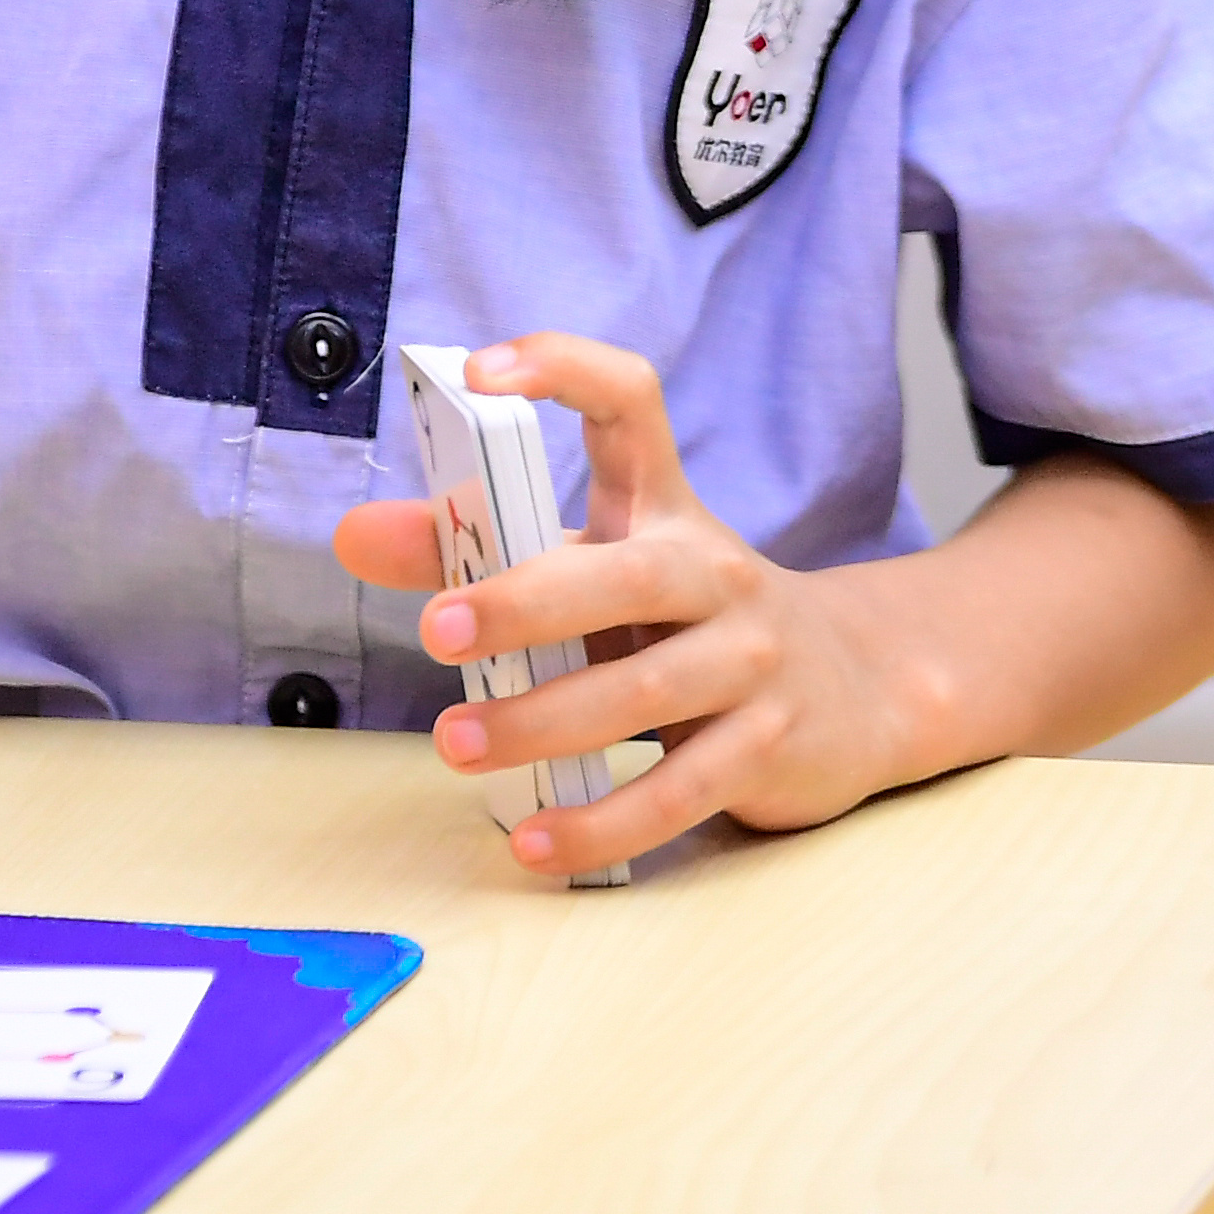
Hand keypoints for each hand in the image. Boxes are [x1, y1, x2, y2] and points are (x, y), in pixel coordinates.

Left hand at [330, 330, 933, 871]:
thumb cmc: (687, 619)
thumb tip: (356, 535)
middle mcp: (714, 572)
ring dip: (544, 723)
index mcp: (662, 507)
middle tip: (437, 628)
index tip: (480, 374)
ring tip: (457, 743)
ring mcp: (751, 660)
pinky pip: (680, 792)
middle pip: (628, 575)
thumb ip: (479, 553)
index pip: (628, 403)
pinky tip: (537, 843)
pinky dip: (603, 823)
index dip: (560, 371)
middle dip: (528, 600)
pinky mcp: (769, 747)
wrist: (857, 688)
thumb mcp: (594, 568)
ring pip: (647, 692)